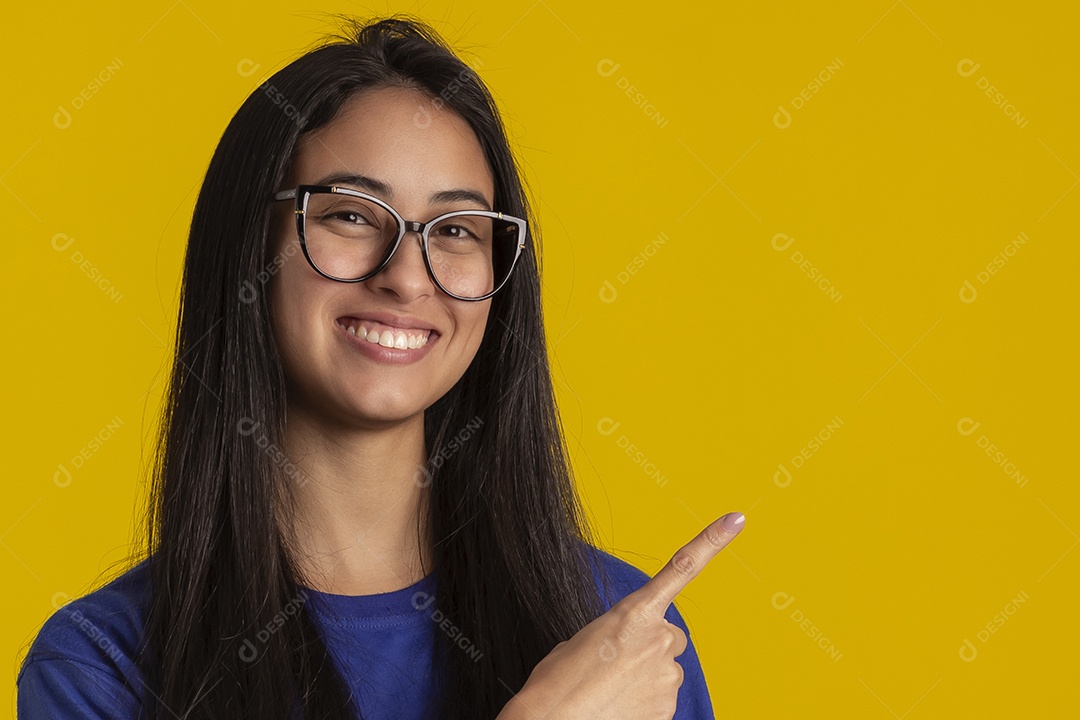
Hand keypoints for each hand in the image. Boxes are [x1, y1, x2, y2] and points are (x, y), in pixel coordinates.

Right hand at [498, 512, 745, 719]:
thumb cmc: (556, 683)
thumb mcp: (581, 640)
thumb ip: (617, 633)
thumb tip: (628, 653)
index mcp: (634, 612)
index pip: (683, 568)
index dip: (713, 541)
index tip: (736, 520)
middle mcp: (659, 640)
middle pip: (669, 637)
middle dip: (650, 647)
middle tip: (614, 662)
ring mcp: (667, 676)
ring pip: (664, 671)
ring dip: (643, 677)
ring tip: (608, 688)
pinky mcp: (669, 708)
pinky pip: (661, 699)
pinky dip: (643, 702)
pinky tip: (617, 706)